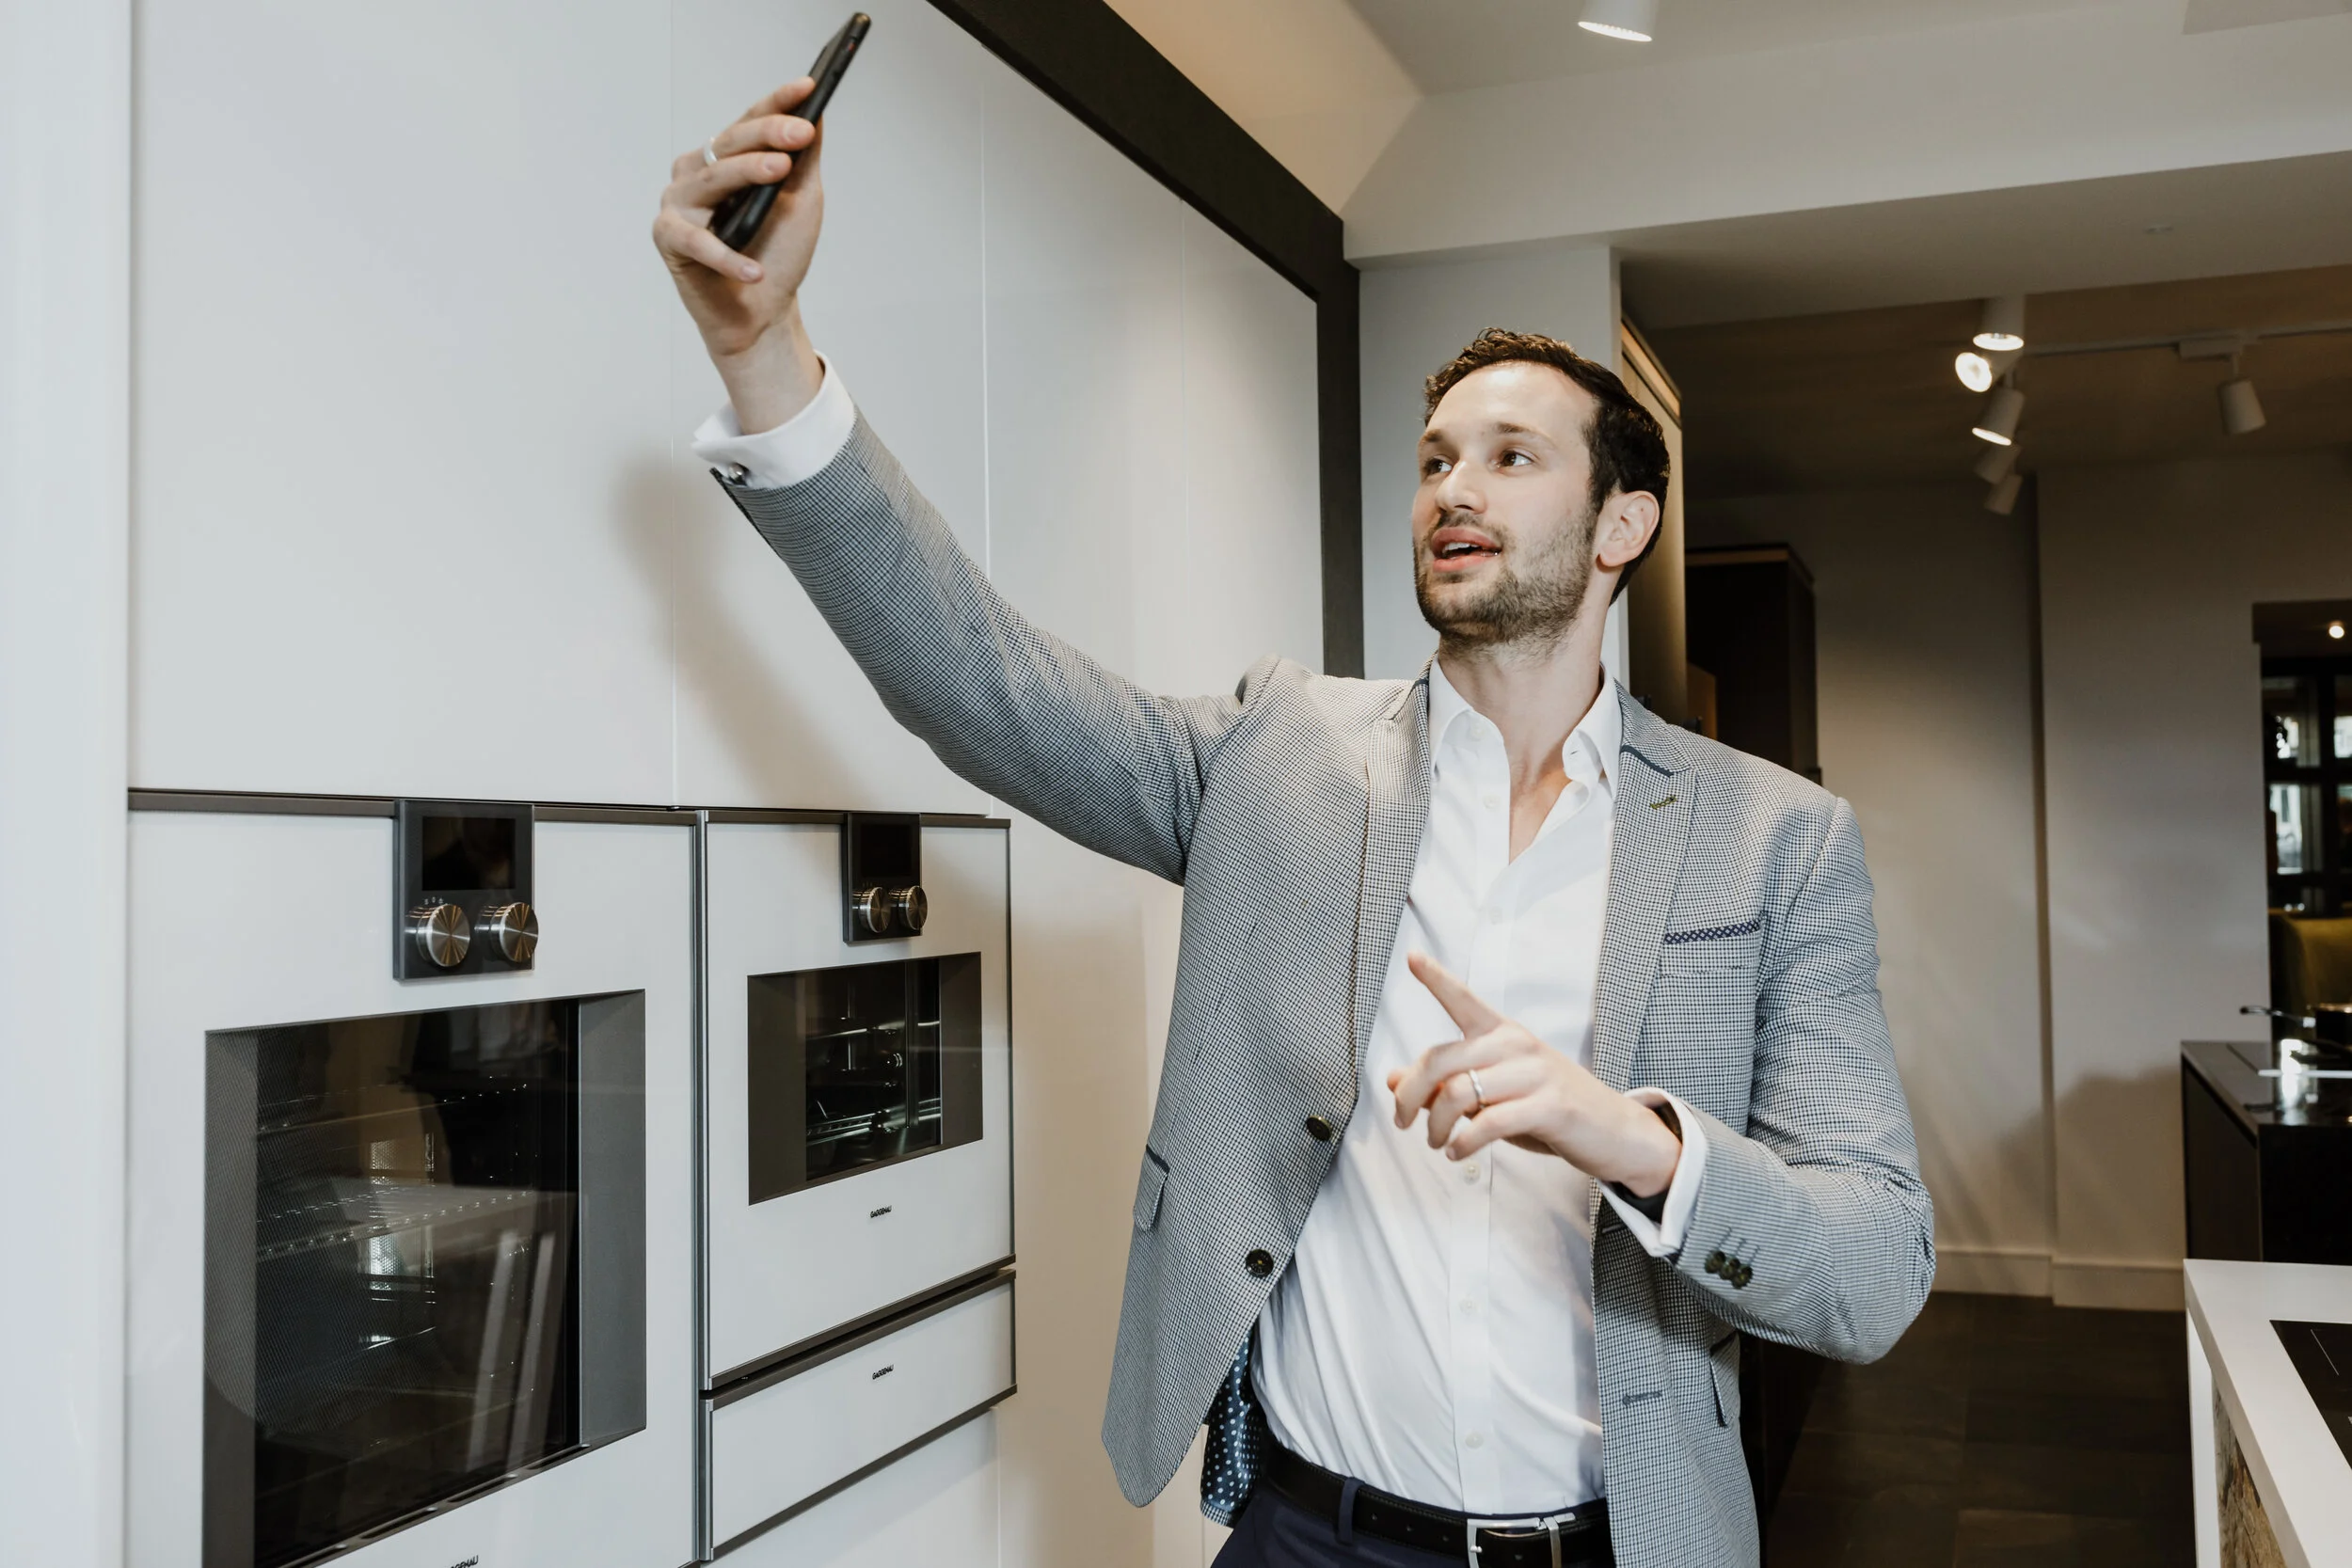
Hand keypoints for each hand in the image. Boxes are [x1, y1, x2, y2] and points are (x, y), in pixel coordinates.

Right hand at [653, 78, 827, 431]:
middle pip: (731, 143)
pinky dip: (727, 257)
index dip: (777, 103)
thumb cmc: (778, 254)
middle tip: (802, 132)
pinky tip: (753, 269)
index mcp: (727, 158)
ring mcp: (680, 202)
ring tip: (781, 172)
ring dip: (748, 174)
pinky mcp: (668, 237)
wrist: (762, 313)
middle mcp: (698, 171)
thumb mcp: (800, 201)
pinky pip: (697, 241)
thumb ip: (804, 159)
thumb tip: (816, 112)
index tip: (808, 86)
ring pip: (712, 178)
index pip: (751, 121)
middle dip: (769, 134)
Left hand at [1387, 952, 1682, 1196]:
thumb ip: (1446, 1084)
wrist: (1615, 1131)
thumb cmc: (1549, 1109)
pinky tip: (1457, 1153)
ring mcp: (1535, 1073)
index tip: (1411, 957)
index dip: (1436, 979)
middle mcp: (1516, 1045)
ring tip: (1437, 1142)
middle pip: (1440, 1060)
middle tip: (1402, 1122)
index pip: (1464, 1000)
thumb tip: (1392, 1079)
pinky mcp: (1549, 1106)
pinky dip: (1463, 1143)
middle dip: (1409, 1095)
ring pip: (1457, 1093)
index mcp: (1503, 1033)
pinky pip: (1488, 1123)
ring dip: (1435, 1125)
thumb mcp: (1495, 1093)